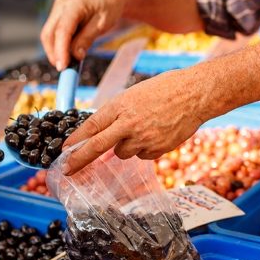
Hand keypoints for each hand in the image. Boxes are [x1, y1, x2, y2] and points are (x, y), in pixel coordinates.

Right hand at [40, 0, 126, 69]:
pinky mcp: (58, 15)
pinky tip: (67, 53)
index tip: (63, 67)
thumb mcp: (102, 24)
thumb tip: (75, 56)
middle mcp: (61, 5)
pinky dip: (58, 45)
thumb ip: (87, 39)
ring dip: (55, 51)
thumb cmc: (109, 7)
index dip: (60, 50)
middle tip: (64, 70)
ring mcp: (57, 9)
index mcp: (74, 4)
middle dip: (54, 54)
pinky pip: (53, 32)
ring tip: (68, 63)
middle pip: (49, 34)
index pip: (62, 30)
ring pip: (48, 34)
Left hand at [62, 70, 206, 174]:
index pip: (92, 126)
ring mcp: (144, 138)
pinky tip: (158, 132)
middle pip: (98, 146)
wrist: (196, 94)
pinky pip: (143, 155)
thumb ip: (118, 114)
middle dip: (79, 160)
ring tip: (145, 128)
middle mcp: (129, 123)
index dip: (76, 140)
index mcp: (121, 105)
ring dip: (127, 146)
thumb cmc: (166, 89)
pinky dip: (146, 148)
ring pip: (123, 152)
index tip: (64, 150)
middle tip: (67, 170)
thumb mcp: (135, 94)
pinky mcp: (158, 149)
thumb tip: (101, 133)